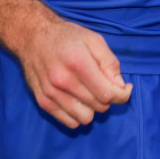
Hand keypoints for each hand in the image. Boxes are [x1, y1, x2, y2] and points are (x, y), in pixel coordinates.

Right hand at [19, 14, 131, 128]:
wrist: (33, 35)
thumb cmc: (66, 36)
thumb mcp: (93, 39)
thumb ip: (109, 62)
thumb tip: (120, 86)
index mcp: (78, 62)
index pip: (107, 94)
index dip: (122, 95)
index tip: (126, 88)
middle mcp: (63, 80)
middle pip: (98, 106)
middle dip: (108, 98)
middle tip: (105, 84)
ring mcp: (51, 93)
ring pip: (85, 118)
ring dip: (93, 108)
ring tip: (90, 91)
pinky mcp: (43, 102)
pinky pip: (70, 123)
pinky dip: (78, 114)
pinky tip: (78, 99)